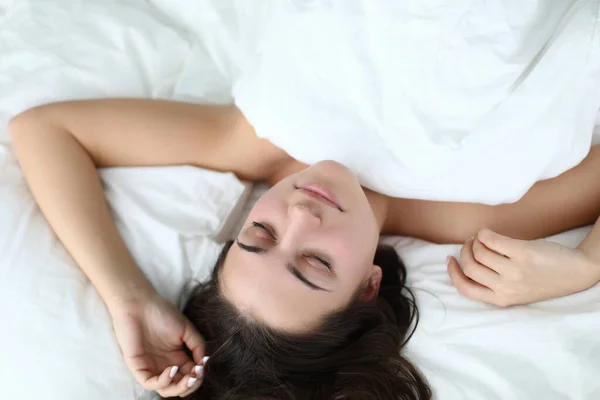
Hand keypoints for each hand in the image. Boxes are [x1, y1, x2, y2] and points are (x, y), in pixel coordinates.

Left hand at [110, 292, 205, 397]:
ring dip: (179, 387)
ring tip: (188, 376)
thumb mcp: (186, 329)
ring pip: (166, 389)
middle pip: (179, 386)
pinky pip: (150, 383)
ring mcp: (151, 367)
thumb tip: (204, 362)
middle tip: (197, 374)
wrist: (139, 304)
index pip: (190, 375)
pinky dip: (163, 381)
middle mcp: (165, 365)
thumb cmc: (162, 313)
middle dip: (191, 384)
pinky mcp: (138, 367)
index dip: (198, 375)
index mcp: (177, 357)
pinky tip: (172, 369)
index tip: (204, 366)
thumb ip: (198, 345)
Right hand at [447, 229, 599, 306]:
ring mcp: (514, 270)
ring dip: (474, 241)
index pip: (465, 288)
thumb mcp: (515, 292)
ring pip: (478, 252)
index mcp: (502, 299)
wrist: (575, 272)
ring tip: (481, 238)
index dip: (453, 273)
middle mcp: (507, 287)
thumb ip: (493, 283)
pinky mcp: (522, 253)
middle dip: (464, 252)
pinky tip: (488, 233)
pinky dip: (484, 233)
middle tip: (469, 244)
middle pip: (470, 267)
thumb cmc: (543, 279)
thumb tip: (465, 262)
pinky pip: (491, 239)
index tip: (450, 261)